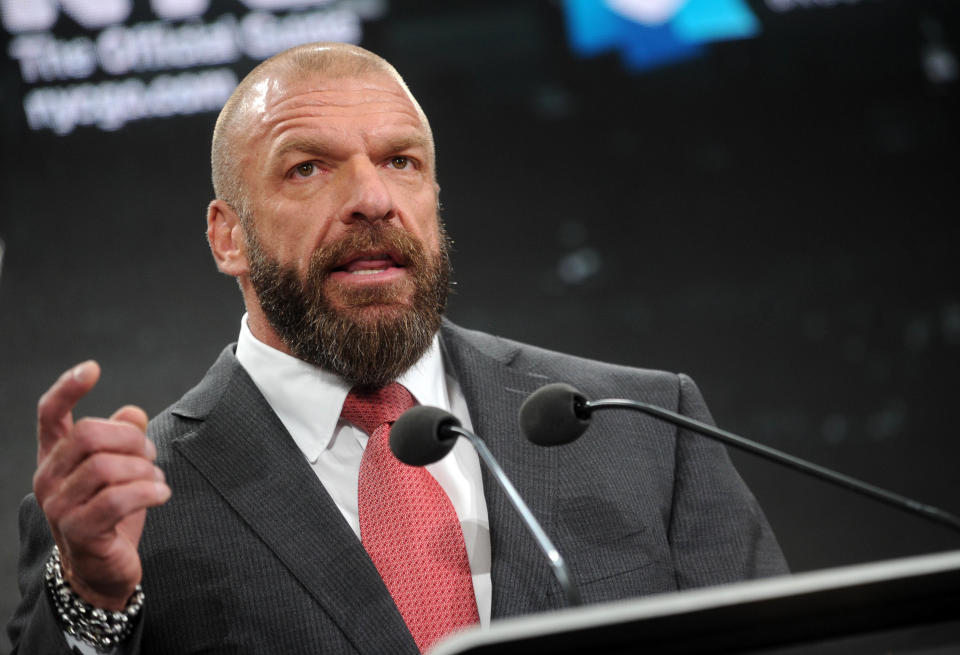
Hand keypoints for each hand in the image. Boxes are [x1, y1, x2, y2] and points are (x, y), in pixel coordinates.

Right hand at [34, 361, 170, 610]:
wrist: (102, 570)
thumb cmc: (111, 514)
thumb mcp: (120, 471)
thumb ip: (123, 439)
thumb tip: (132, 412)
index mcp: (54, 457)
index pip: (49, 414)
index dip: (67, 388)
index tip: (92, 368)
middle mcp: (48, 479)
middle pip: (89, 435)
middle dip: (131, 440)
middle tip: (151, 456)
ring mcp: (59, 507)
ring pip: (107, 467)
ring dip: (145, 470)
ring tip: (157, 481)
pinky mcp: (78, 531)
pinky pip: (117, 499)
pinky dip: (148, 492)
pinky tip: (162, 494)